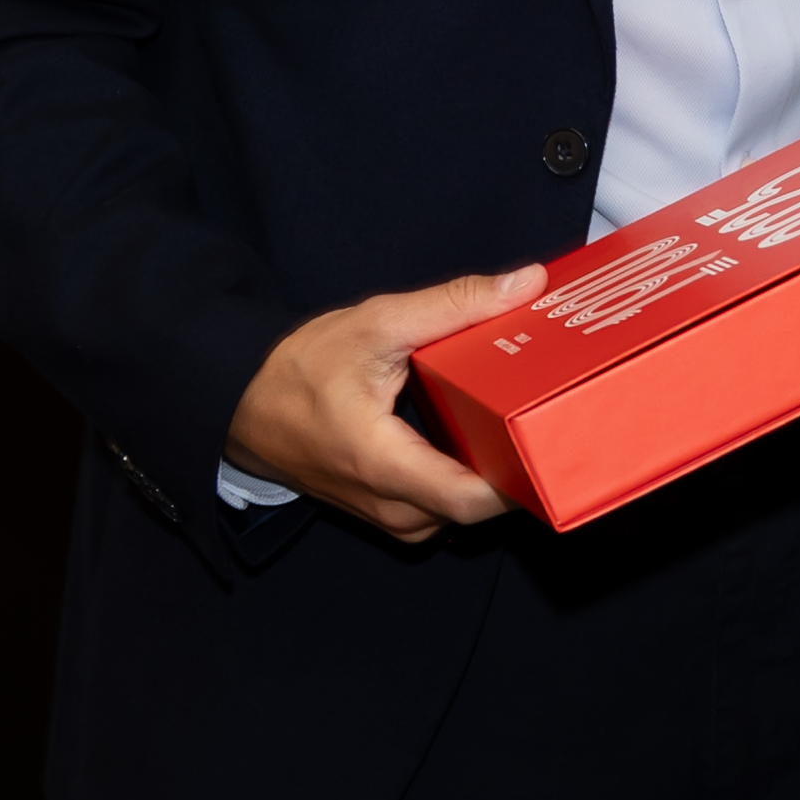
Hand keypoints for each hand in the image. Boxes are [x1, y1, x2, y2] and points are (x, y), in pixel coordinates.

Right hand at [223, 271, 543, 544]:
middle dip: (519, 469)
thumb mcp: (375, 325)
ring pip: (461, 512)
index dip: (522, 480)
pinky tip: (485, 436)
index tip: (559, 444)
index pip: (472, 501)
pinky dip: (466, 477)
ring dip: (493, 475)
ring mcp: (387, 516)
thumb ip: (453, 305)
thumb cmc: (297, 371)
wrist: (240, 405)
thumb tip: (525, 284)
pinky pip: (441, 507)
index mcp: (385, 466)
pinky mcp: (388, 510)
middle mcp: (390, 506)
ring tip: (527, 425)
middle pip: (477, 509)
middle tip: (557, 422)